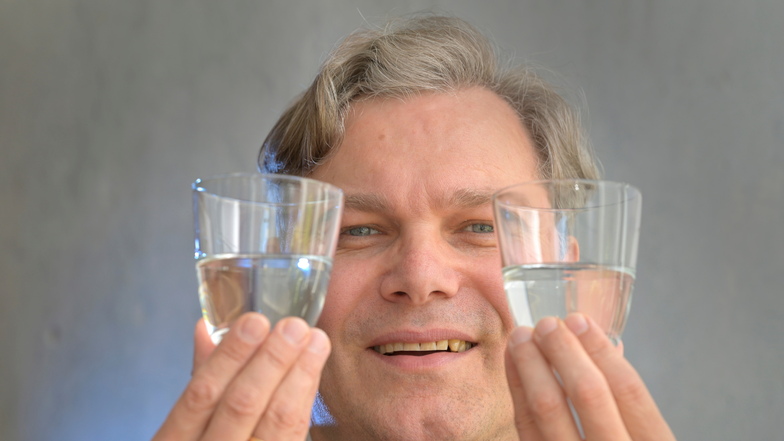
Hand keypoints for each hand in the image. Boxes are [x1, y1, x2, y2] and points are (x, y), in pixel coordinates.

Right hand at [153, 313, 330, 440]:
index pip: (200, 394)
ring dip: (299, 378)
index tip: (256, 321)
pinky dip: (305, 405)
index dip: (230, 356)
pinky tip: (313, 378)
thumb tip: (206, 328)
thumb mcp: (184, 430)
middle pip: (241, 405)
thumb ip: (199, 382)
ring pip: (277, 425)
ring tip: (316, 342)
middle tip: (296, 326)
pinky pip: (294, 440)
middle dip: (272, 361)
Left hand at [505, 313, 675, 439]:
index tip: (579, 320)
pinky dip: (517, 394)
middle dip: (562, 351)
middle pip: (588, 395)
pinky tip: (514, 370)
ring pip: (545, 413)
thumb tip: (606, 347)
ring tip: (521, 337)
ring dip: (529, 367)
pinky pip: (524, 430)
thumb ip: (628, 410)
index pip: (629, 393)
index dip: (601, 351)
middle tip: (546, 323)